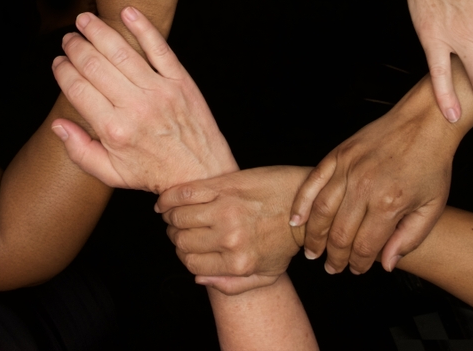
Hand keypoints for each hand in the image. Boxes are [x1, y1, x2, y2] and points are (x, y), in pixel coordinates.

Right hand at [51, 8, 236, 193]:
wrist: (200, 173)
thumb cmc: (153, 173)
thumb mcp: (111, 174)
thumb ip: (79, 151)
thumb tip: (58, 125)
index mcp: (114, 130)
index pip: (78, 89)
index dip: (63, 71)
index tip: (58, 62)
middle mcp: (136, 107)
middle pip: (95, 66)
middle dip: (76, 48)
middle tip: (68, 39)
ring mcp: (160, 91)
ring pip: (122, 52)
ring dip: (99, 31)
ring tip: (85, 20)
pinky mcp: (180, 81)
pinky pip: (159, 48)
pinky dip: (143, 27)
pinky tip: (127, 12)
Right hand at [155, 166, 310, 294]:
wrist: (306, 203)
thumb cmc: (287, 239)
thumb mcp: (267, 274)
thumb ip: (233, 285)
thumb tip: (199, 278)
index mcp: (238, 262)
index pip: (190, 263)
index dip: (183, 255)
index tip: (186, 246)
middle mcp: (230, 239)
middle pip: (181, 241)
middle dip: (176, 236)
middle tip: (180, 229)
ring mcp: (225, 211)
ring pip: (178, 217)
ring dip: (171, 217)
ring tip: (175, 214)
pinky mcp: (224, 186)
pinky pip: (184, 193)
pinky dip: (169, 198)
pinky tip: (165, 201)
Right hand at [290, 88, 459, 275]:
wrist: (423, 123)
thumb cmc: (431, 165)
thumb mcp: (432, 207)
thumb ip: (410, 238)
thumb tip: (386, 265)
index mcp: (389, 203)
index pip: (365, 246)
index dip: (359, 264)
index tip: (357, 269)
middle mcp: (365, 187)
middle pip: (339, 233)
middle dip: (335, 257)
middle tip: (332, 267)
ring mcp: (348, 168)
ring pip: (321, 211)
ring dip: (313, 236)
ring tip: (311, 252)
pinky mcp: (338, 154)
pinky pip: (312, 183)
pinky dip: (301, 203)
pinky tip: (296, 220)